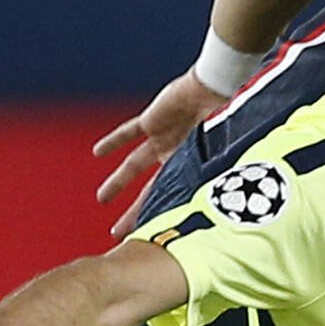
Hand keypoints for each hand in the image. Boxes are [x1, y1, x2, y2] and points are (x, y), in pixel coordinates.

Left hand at [94, 70, 228, 237]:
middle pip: (149, 191)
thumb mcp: (222, 154)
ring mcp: (162, 138)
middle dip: (134, 213)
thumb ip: (216, 178)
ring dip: (117, 182)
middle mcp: (176, 157)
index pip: (171, 200)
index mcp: (193, 168)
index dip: (158, 218)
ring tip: (102, 199)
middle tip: (118, 233)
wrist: (217, 86)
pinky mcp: (152, 120)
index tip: (149, 239)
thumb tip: (223, 211)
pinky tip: (98, 153)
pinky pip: (129, 133)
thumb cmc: (226, 118)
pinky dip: (113, 142)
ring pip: (134, 166)